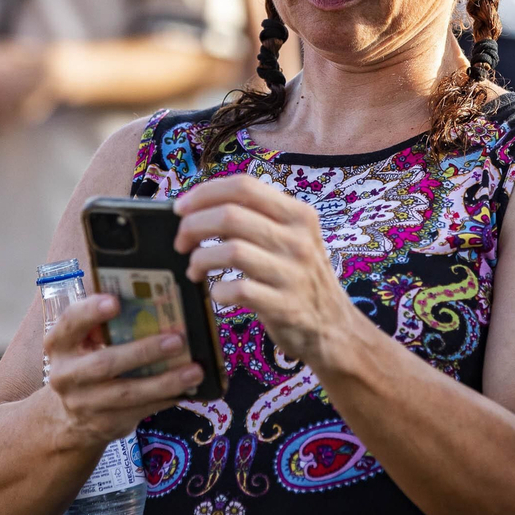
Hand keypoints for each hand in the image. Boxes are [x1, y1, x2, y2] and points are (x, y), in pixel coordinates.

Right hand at [43, 294, 203, 449]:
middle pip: (104, 363)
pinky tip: (188, 389)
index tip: (115, 301)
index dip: (90, 312)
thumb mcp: (84, 343)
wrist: (70, 418)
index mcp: (59, 344)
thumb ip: (105, 325)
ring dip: (165, 381)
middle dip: (143, 351)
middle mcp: (66, 375)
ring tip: (195, 370)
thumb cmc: (87, 363)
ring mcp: (85, 404)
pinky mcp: (106, 424)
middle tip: (177, 340)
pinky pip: (141, 410)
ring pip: (128, 393)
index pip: (70, 323)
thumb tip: (153, 302)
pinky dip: (166, 399)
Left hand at [174, 175, 357, 364]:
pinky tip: (217, 293)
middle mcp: (299, 239)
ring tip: (195, 269)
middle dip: (193, 226)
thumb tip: (201, 207)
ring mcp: (293, 273)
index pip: (244, 186)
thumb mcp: (293, 238)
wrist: (334, 327)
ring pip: (231, 251)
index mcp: (299, 214)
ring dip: (200, 259)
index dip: (204, 193)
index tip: (181, 208)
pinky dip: (217, 290)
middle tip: (181, 242)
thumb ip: (257, 218)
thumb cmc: (301, 278)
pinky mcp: (285, 305)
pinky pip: (238, 290)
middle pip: (230, 215)